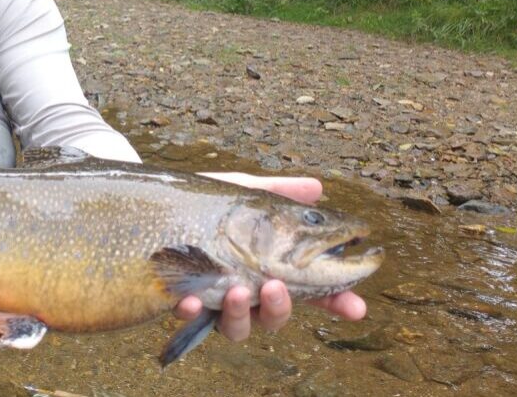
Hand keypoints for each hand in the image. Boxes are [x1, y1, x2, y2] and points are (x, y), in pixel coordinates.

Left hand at [173, 172, 367, 340]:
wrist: (160, 202)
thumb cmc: (210, 201)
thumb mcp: (245, 192)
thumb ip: (279, 194)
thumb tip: (317, 188)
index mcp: (271, 268)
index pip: (311, 290)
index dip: (337, 301)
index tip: (356, 307)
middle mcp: (248, 291)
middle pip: (275, 316)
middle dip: (280, 307)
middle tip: (275, 287)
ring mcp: (216, 300)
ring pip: (238, 327)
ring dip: (239, 313)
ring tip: (234, 290)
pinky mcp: (184, 302)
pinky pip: (190, 318)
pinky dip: (193, 311)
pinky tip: (190, 299)